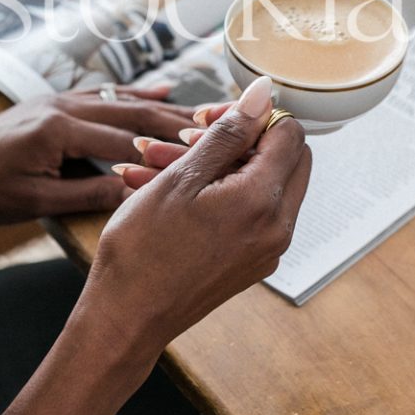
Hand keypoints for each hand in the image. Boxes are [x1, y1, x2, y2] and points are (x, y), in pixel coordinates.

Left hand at [0, 87, 194, 222]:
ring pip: (124, 100)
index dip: (163, 152)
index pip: (124, 143)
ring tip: (204, 111)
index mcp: (59, 131)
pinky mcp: (60, 101)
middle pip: (133, 113)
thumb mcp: (36, 202)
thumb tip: (136, 192)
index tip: (200, 157)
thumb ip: (87, 195)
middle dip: (177, 121)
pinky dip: (137, 92)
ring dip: (165, 106)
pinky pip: (106, 93)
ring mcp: (63, 99)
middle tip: (218, 126)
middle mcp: (65, 106)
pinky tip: (165, 88)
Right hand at [76, 76, 310, 368]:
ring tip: (162, 163)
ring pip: (261, 184)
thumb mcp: (182, 178)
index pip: (290, 134)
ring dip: (220, 165)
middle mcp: (278, 228)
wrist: (125, 320)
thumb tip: (264, 94)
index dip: (252, 116)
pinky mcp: (252, 261)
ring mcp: (267, 248)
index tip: (210, 120)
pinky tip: (172, 190)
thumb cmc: (144, 250)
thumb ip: (229, 133)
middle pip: (284, 158)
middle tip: (191, 138)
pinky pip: (249, 212)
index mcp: (264, 202)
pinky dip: (218, 193)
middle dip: (240, 139)